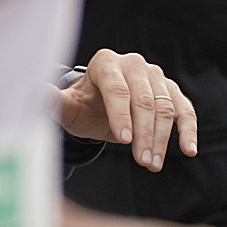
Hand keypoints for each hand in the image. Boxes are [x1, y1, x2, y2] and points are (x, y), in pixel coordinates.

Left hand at [57, 49, 198, 171]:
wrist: (99, 106)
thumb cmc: (81, 107)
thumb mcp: (66, 107)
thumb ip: (54, 101)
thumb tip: (38, 90)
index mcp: (105, 62)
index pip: (118, 89)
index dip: (121, 115)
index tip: (123, 141)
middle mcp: (134, 64)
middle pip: (146, 100)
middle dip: (145, 133)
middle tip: (142, 161)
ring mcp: (156, 76)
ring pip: (166, 108)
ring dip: (162, 139)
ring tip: (153, 164)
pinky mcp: (172, 90)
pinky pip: (184, 110)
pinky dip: (187, 130)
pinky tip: (188, 150)